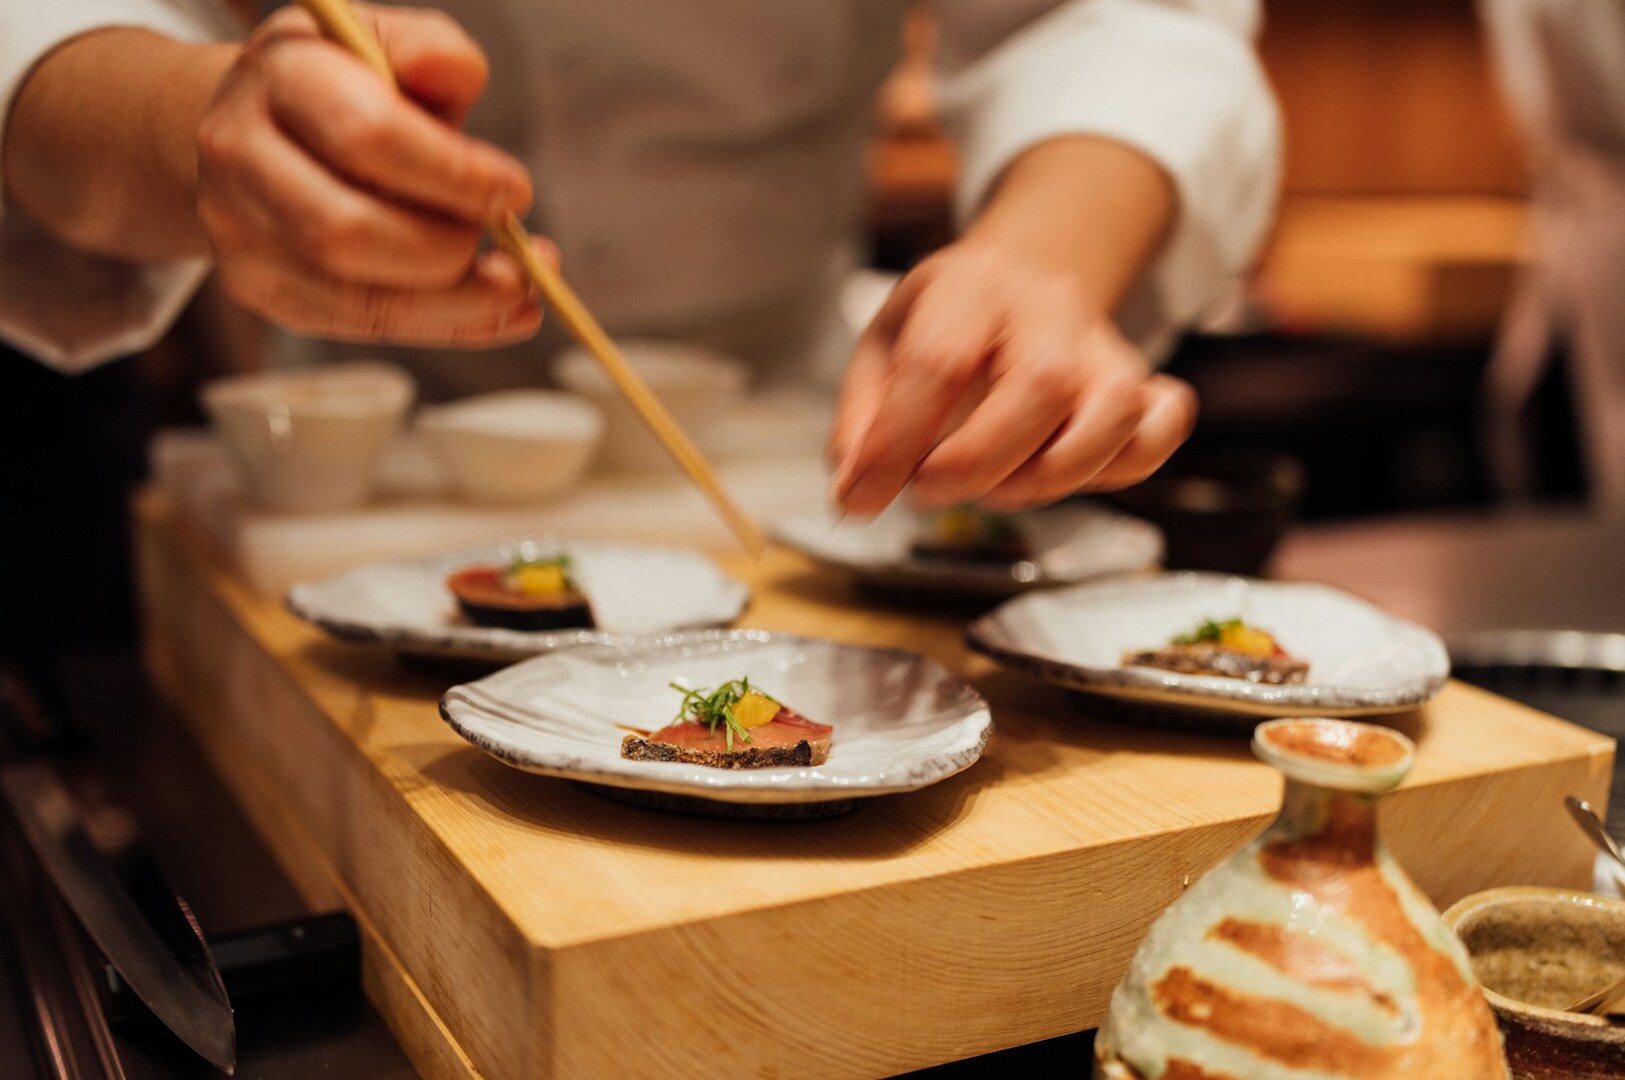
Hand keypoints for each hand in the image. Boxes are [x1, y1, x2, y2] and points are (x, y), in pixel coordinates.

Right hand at [196, 3, 547, 345]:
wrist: (254, 126)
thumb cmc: (340, 84)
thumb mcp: (382, 41)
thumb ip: (430, 50)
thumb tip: (460, 73)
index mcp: (278, 76)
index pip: (365, 134)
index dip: (453, 173)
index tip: (515, 190)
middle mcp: (241, 156)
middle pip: (347, 231)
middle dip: (449, 247)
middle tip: (505, 236)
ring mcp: (242, 233)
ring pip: (357, 298)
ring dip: (459, 302)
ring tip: (518, 285)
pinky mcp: (265, 291)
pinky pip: (364, 326)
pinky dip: (446, 325)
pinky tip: (497, 310)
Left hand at [829, 242, 1196, 515]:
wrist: (1024, 278)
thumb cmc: (945, 325)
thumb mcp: (883, 350)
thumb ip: (861, 423)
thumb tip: (857, 493)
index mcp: (970, 285)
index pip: (937, 363)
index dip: (897, 443)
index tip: (865, 495)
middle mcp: (1048, 307)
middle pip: (1039, 384)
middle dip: (978, 462)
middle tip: (930, 491)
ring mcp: (1103, 345)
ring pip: (1112, 412)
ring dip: (1051, 476)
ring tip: (998, 489)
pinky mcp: (1141, 382)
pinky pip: (1161, 429)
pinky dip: (1123, 467)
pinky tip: (1066, 473)